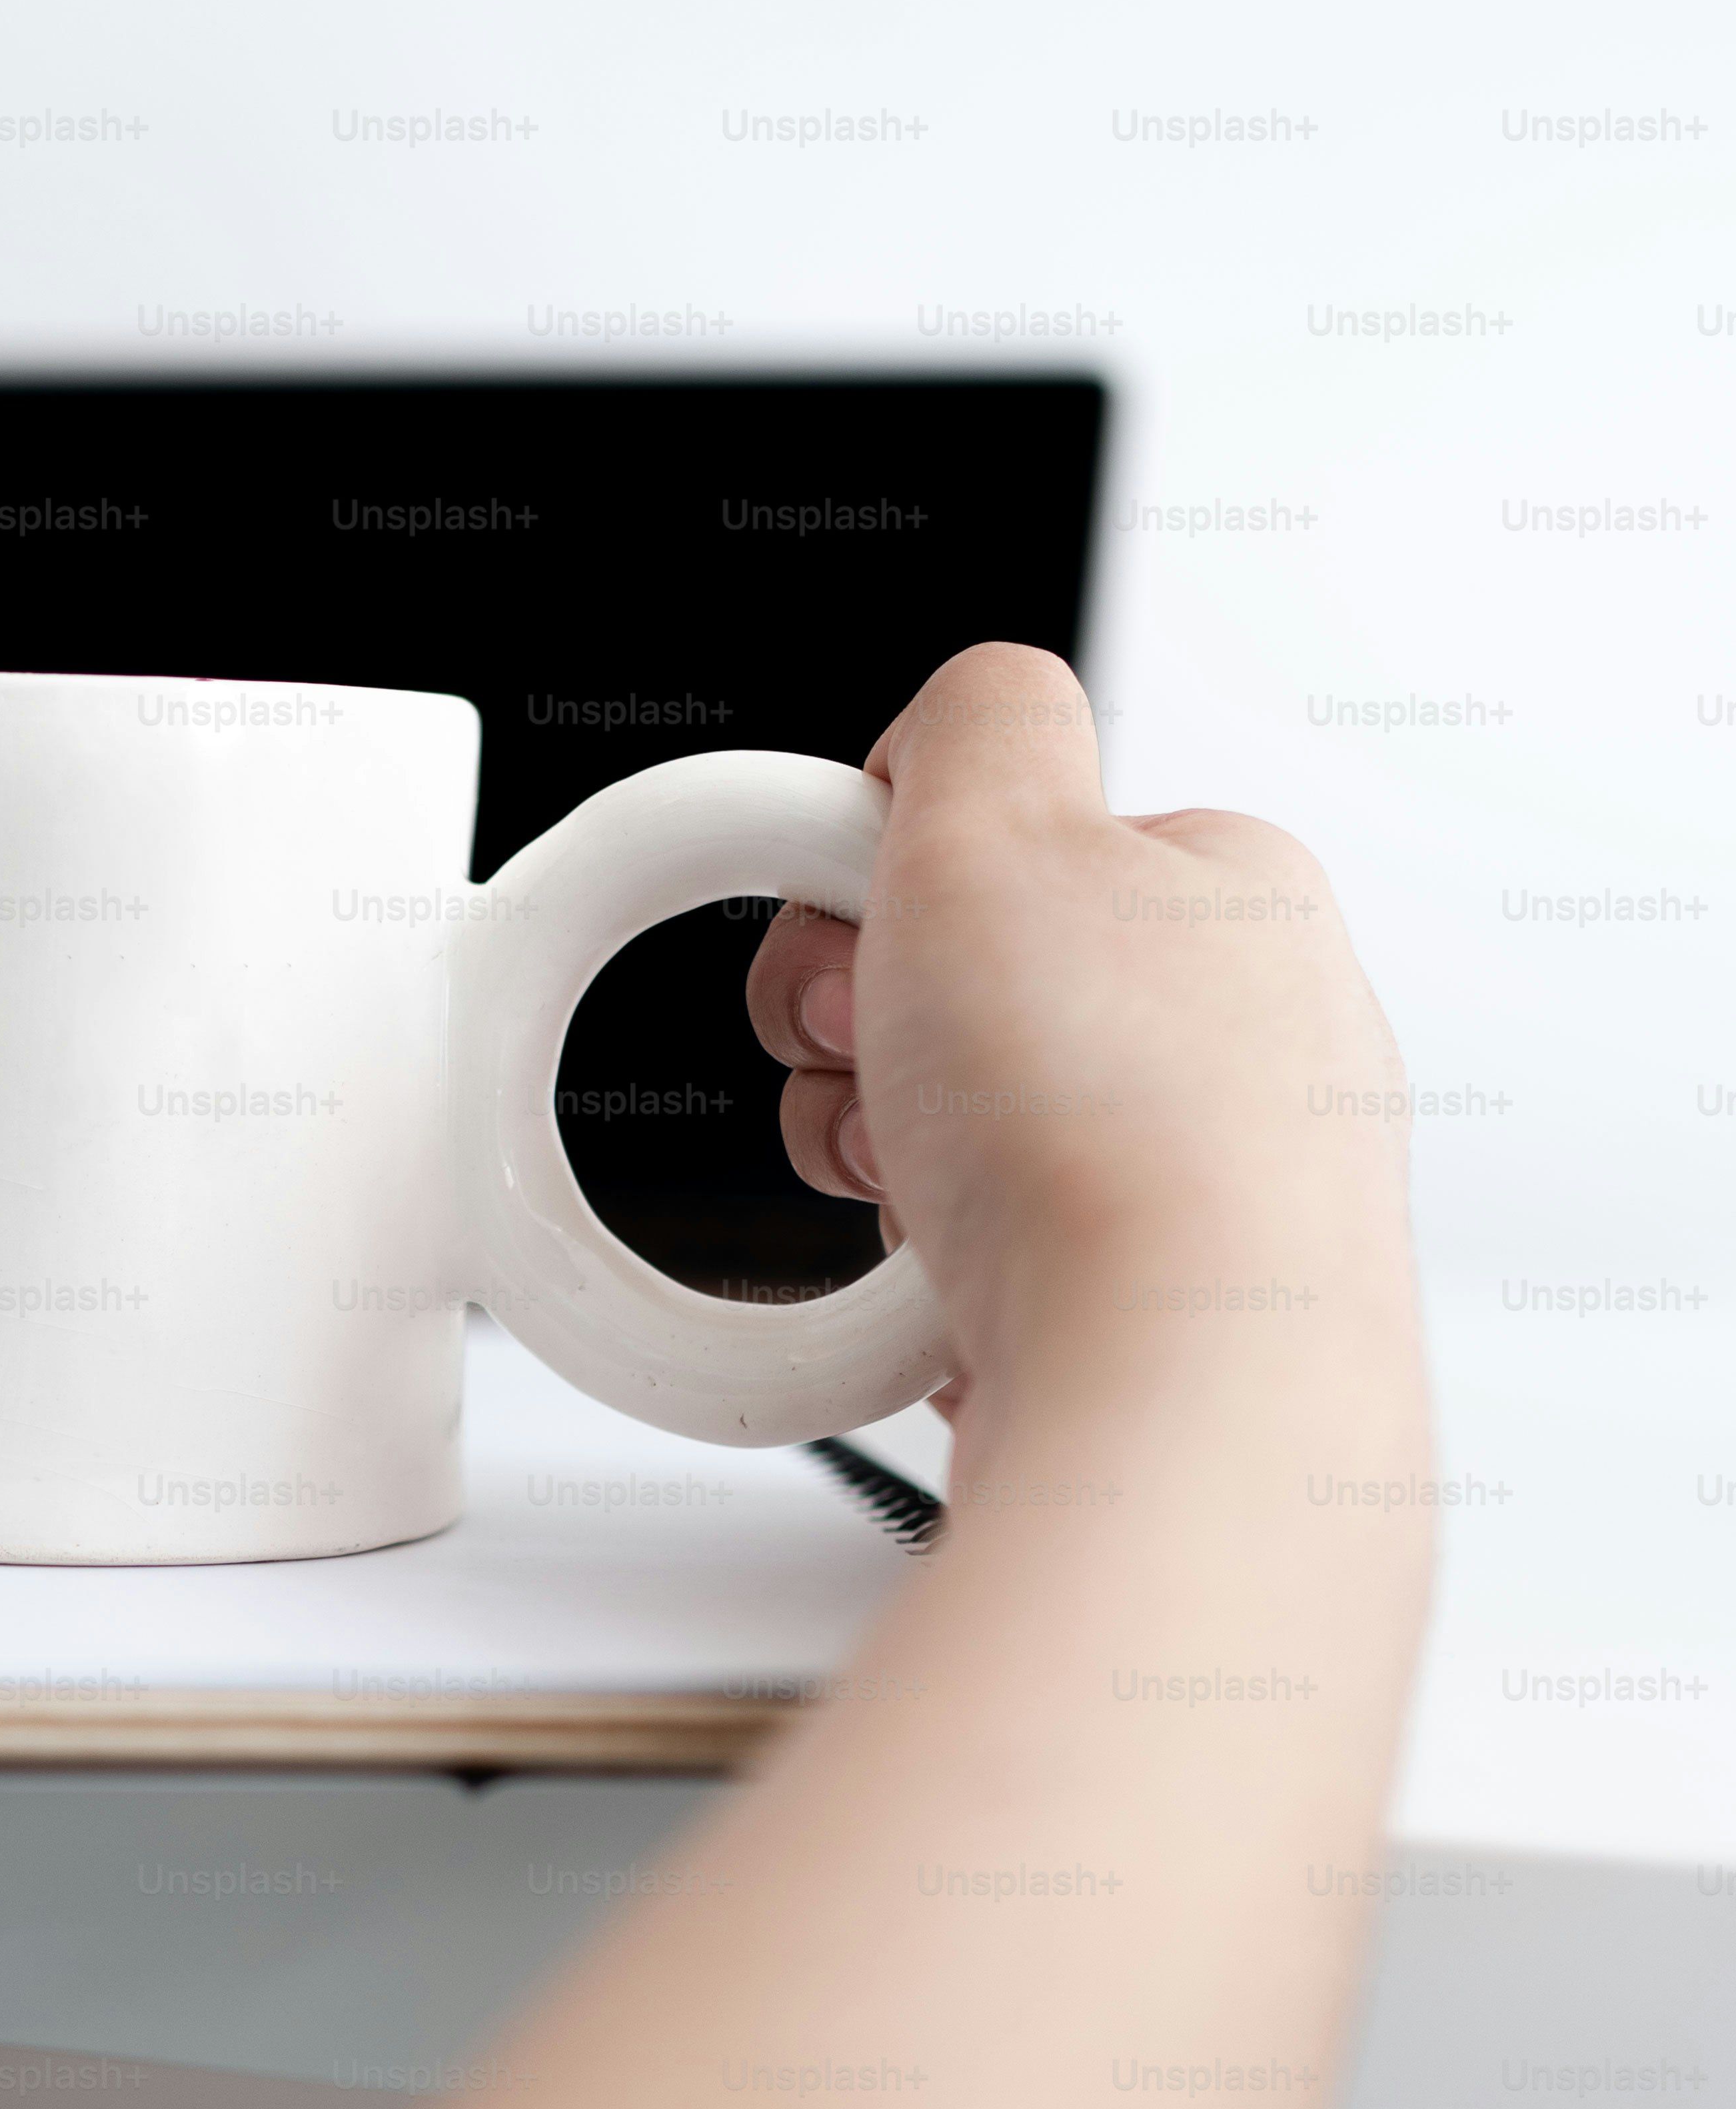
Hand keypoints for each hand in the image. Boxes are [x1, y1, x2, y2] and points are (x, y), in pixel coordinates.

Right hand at [746, 643, 1416, 1464]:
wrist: (1175, 1391)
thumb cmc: (1110, 1128)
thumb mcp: (1003, 815)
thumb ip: (977, 716)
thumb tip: (951, 730)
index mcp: (1233, 894)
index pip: (1009, 833)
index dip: (884, 875)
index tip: (862, 925)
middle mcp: (1245, 1039)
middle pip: (965, 986)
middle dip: (868, 1030)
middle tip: (875, 1065)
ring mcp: (1208, 1189)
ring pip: (958, 1130)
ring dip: (879, 1153)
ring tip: (911, 1195)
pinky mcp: (1153, 1318)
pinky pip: (979, 1261)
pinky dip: (924, 1272)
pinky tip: (943, 1286)